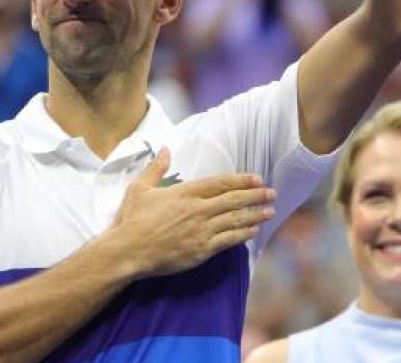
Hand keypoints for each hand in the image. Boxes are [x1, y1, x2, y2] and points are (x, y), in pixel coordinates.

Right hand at [109, 148, 275, 277]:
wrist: (128, 251)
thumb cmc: (131, 220)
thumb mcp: (139, 188)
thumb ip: (156, 168)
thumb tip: (165, 149)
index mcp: (185, 193)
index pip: (220, 183)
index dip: (241, 180)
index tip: (256, 178)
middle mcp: (197, 210)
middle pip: (233, 200)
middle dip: (255, 195)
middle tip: (272, 193)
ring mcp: (201, 231)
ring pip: (235, 220)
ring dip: (255, 214)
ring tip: (270, 211)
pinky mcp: (201, 250)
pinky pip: (228, 241)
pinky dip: (242, 234)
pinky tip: (253, 230)